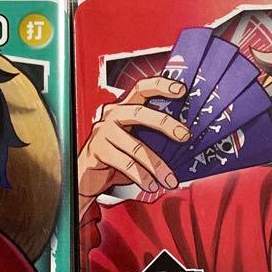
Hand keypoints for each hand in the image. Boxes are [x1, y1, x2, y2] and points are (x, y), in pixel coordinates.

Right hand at [77, 76, 191, 218]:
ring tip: (169, 179)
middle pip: (140, 112)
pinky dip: (141, 177)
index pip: (141, 88)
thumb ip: (151, 135)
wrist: (87, 176)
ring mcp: (103, 131)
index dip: (160, 86)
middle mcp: (111, 115)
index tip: (181, 90)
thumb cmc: (114, 157)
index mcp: (123, 107)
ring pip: (136, 146)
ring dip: (157, 166)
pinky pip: (125, 163)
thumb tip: (182, 140)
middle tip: (184, 135)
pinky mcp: (98, 150)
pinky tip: (150, 185)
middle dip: (165, 123)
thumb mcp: (134, 141)